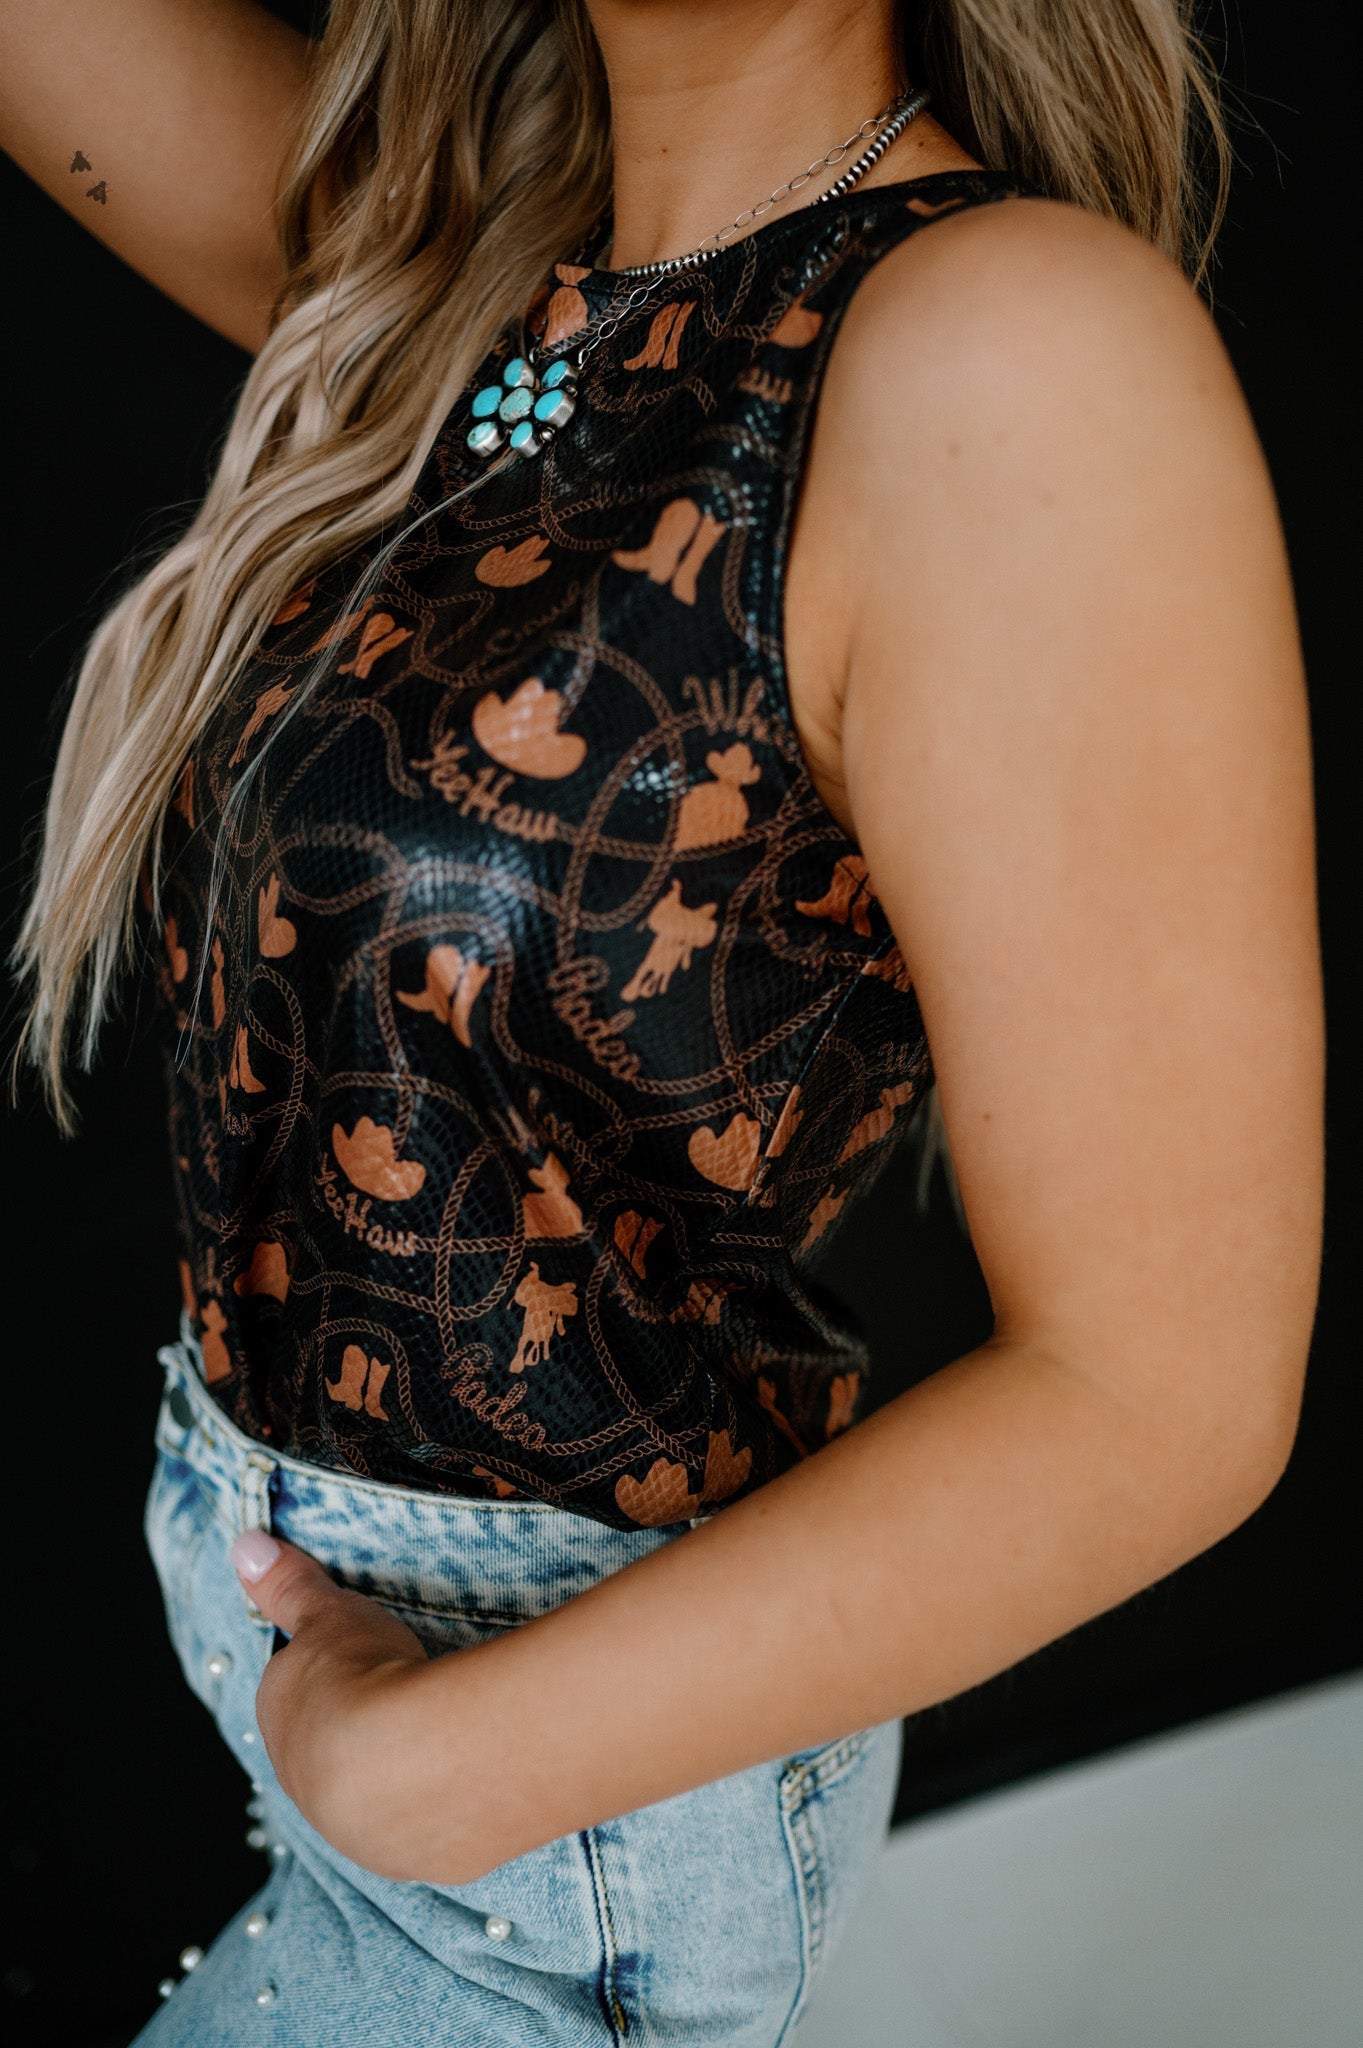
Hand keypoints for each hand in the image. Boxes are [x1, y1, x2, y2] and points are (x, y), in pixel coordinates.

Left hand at [231, 1529, 454, 1881]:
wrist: (417, 1758)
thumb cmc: (362, 1674)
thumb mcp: (328, 1613)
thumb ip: (289, 1585)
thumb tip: (244, 1546)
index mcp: (282, 1731)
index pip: (296, 1705)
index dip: (330, 1679)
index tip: (364, 1659)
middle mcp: (310, 1793)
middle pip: (331, 1759)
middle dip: (362, 1732)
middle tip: (406, 1695)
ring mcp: (363, 1834)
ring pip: (375, 1802)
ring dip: (402, 1775)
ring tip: (444, 1734)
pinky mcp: (421, 1858)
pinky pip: (430, 1828)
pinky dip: (446, 1803)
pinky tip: (470, 1775)